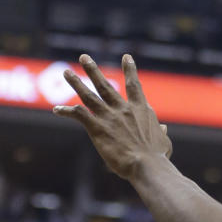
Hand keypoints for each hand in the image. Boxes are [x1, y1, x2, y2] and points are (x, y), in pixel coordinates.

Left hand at [54, 54, 171, 178]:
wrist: (146, 165)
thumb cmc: (157, 157)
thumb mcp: (164, 142)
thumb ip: (161, 132)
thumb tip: (163, 128)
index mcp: (140, 110)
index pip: (134, 85)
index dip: (130, 70)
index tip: (126, 57)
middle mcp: (123, 109)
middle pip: (105, 85)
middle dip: (93, 70)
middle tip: (84, 57)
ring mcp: (109, 117)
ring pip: (89, 96)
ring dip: (76, 83)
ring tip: (66, 73)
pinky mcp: (97, 128)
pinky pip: (79, 115)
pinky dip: (67, 111)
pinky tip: (56, 109)